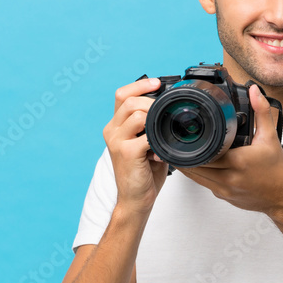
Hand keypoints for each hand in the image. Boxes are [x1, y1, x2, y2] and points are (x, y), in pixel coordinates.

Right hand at [103, 77, 168, 213]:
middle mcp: (112, 131)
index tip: (158, 83)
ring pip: (137, 114)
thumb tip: (169, 110)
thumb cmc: (144, 172)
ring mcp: (117, 141)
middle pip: (129, 101)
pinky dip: (157, 141)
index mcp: (117, 126)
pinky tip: (161, 152)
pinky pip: (145, 136)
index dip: (139, 85)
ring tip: (163, 134)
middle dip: (151, 101)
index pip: (122, 94)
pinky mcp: (125, 153)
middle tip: (166, 113)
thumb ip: (151, 126)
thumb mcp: (147, 144)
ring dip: (155, 120)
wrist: (136, 199)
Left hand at [178, 84, 282, 215]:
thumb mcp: (270, 137)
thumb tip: (254, 92)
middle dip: (187, 154)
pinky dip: (200, 174)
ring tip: (185, 153)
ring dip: (190, 165)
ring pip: (196, 177)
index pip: (206, 152)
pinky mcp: (223, 195)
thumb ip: (261, 112)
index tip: (188, 136)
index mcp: (238, 161)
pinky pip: (205, 184)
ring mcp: (225, 188)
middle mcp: (229, 177)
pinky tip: (202, 165)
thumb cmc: (276, 170)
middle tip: (182, 142)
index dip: (193, 144)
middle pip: (196, 165)